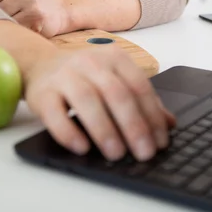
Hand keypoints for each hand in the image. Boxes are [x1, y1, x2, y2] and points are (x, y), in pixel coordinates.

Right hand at [25, 43, 175, 161]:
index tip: (159, 142)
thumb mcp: (115, 80)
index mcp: (114, 57)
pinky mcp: (43, 92)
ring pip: (87, 100)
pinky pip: (55, 113)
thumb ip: (141, 100)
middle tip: (143, 153)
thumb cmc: (85, 77)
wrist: (42, 65)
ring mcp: (65, 75)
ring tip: (116, 154)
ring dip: (104, 129)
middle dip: (133, 125)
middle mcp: (90, 62)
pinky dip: (69, 132)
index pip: (138, 86)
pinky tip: (82, 147)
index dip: (152, 115)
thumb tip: (169, 124)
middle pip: (116, 93)